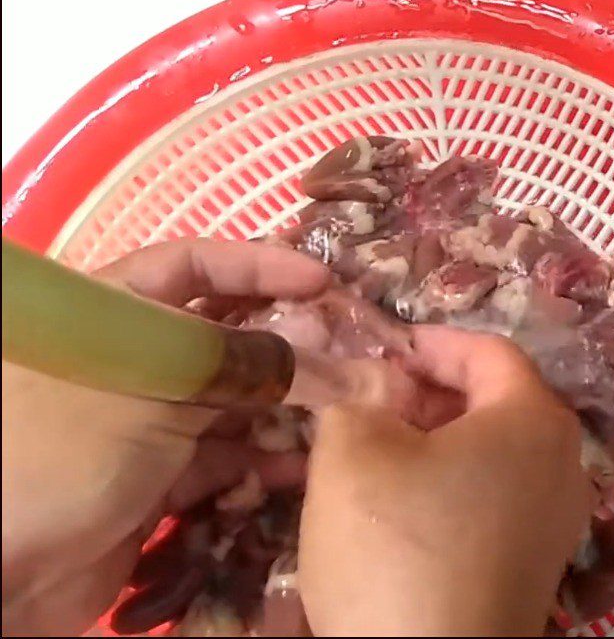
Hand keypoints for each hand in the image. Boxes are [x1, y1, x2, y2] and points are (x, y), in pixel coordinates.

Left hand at [1, 239, 328, 636]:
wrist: (3, 576)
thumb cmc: (69, 450)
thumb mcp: (162, 391)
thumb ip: (251, 366)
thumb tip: (334, 349)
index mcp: (115, 313)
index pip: (193, 265)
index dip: (258, 265)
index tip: (320, 279)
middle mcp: (137, 358)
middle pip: (226, 335)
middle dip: (288, 343)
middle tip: (352, 348)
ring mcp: (150, 418)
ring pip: (234, 398)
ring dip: (286, 405)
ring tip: (345, 409)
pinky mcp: (162, 473)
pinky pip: (226, 453)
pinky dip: (264, 457)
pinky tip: (304, 463)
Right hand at [298, 326, 593, 637]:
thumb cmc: (397, 548)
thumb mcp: (353, 451)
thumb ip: (358, 395)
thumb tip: (371, 384)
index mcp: (532, 420)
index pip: (486, 351)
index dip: (431, 343)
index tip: (383, 350)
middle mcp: (564, 464)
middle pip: (495, 399)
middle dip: (430, 391)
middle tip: (374, 398)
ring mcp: (557, 521)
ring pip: (494, 450)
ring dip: (438, 438)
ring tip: (382, 447)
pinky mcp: (537, 566)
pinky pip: (497, 496)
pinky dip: (454, 482)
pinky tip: (406, 504)